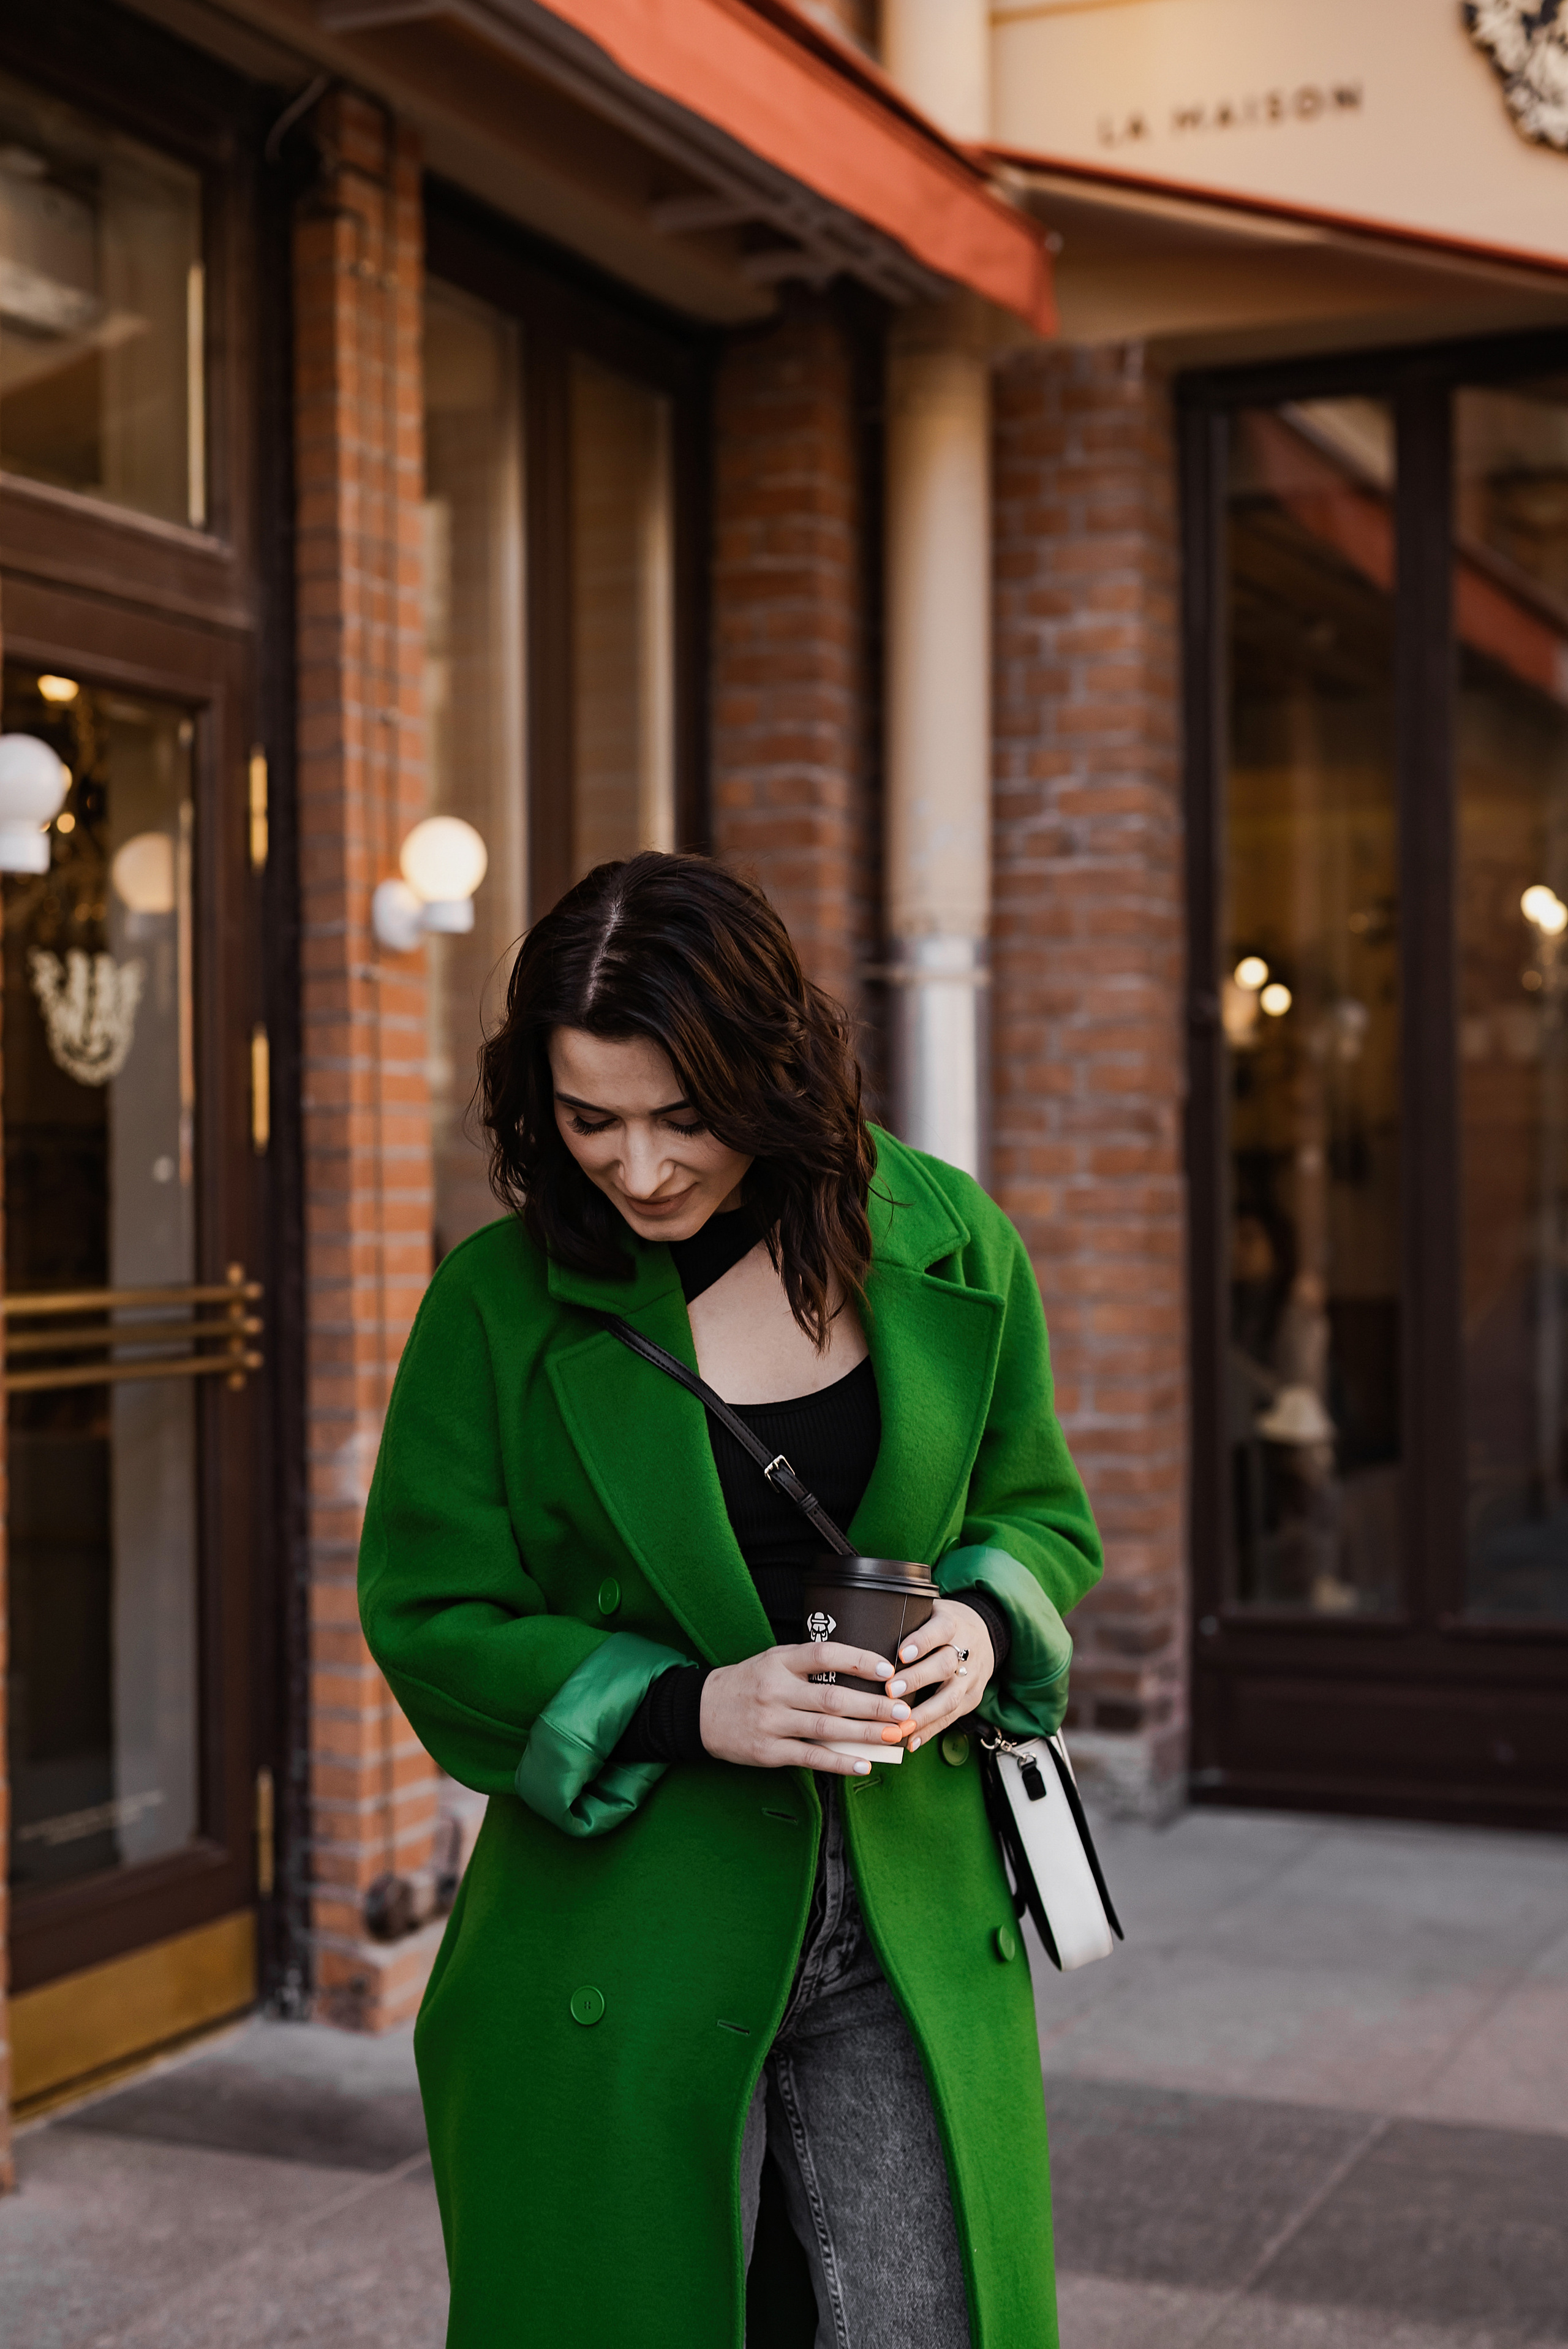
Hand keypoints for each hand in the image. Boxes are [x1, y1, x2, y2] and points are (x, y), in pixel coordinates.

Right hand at [700, 1642, 912, 1775]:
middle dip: (873, 1705)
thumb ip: (808, 1665)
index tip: (887, 1669)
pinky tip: (863, 1763)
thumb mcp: (773, 1661)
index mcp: (779, 1661)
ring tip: (893, 1736)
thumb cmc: (749, 1683)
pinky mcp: (768, 1751)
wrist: (702, 1711)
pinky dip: (839, 1762)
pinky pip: (810, 1756)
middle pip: (833, 1697)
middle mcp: (776, 1689)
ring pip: (827, 1728)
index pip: (824, 1654)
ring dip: (865, 1734)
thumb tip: (858, 1673)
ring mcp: (772, 1722)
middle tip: (903, 1710)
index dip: (858, 1659)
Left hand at [884, 1599, 993, 1751]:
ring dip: (924, 1714)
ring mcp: (971, 1677)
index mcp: (953, 1624)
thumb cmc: (942, 1625)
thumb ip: (906, 1621)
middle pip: (946, 1665)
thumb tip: (864, 1631)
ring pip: (951, 1697)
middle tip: (891, 1691)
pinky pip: (952, 1717)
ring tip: (900, 1724)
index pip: (941, 1630)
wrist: (985, 1634)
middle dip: (918, 1679)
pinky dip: (930, 1730)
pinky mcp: (972, 1698)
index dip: (922, 1642)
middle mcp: (966, 1651)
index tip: (901, 1653)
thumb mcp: (931, 1611)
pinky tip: (912, 1740)